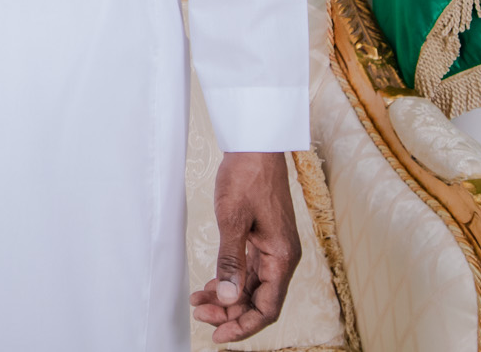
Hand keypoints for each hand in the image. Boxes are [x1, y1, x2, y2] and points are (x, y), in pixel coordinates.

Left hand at [189, 151, 300, 342]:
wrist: (254, 146)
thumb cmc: (246, 177)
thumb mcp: (232, 220)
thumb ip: (231, 261)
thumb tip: (230, 299)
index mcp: (282, 257)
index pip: (267, 307)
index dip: (244, 326)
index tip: (218, 334)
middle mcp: (282, 257)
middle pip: (258, 300)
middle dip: (230, 313)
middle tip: (200, 315)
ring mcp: (273, 249)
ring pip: (251, 286)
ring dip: (227, 298)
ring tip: (198, 303)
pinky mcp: (263, 239)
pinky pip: (248, 270)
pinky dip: (230, 280)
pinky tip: (211, 286)